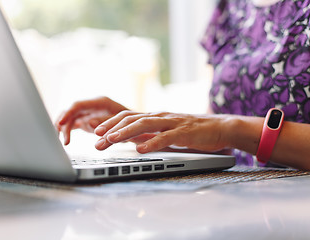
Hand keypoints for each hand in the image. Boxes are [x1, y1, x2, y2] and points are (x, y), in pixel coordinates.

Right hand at [56, 97, 127, 144]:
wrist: (138, 125)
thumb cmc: (132, 122)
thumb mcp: (121, 122)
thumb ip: (105, 122)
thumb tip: (88, 122)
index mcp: (100, 102)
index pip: (78, 105)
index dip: (68, 113)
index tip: (61, 123)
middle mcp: (92, 105)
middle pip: (71, 111)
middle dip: (63, 122)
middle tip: (58, 136)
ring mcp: (89, 112)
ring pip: (71, 117)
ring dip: (64, 128)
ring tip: (63, 141)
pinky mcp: (87, 120)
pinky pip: (74, 123)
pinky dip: (68, 131)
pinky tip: (66, 140)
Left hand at [94, 111, 229, 152]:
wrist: (220, 127)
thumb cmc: (193, 131)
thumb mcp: (167, 131)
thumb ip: (150, 134)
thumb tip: (131, 140)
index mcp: (155, 116)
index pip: (128, 116)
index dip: (111, 123)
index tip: (96, 132)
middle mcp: (160, 117)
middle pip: (131, 119)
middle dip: (112, 128)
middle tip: (96, 138)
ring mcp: (172, 123)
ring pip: (144, 124)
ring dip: (126, 132)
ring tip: (112, 140)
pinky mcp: (184, 133)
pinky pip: (165, 138)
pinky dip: (151, 143)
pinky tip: (140, 149)